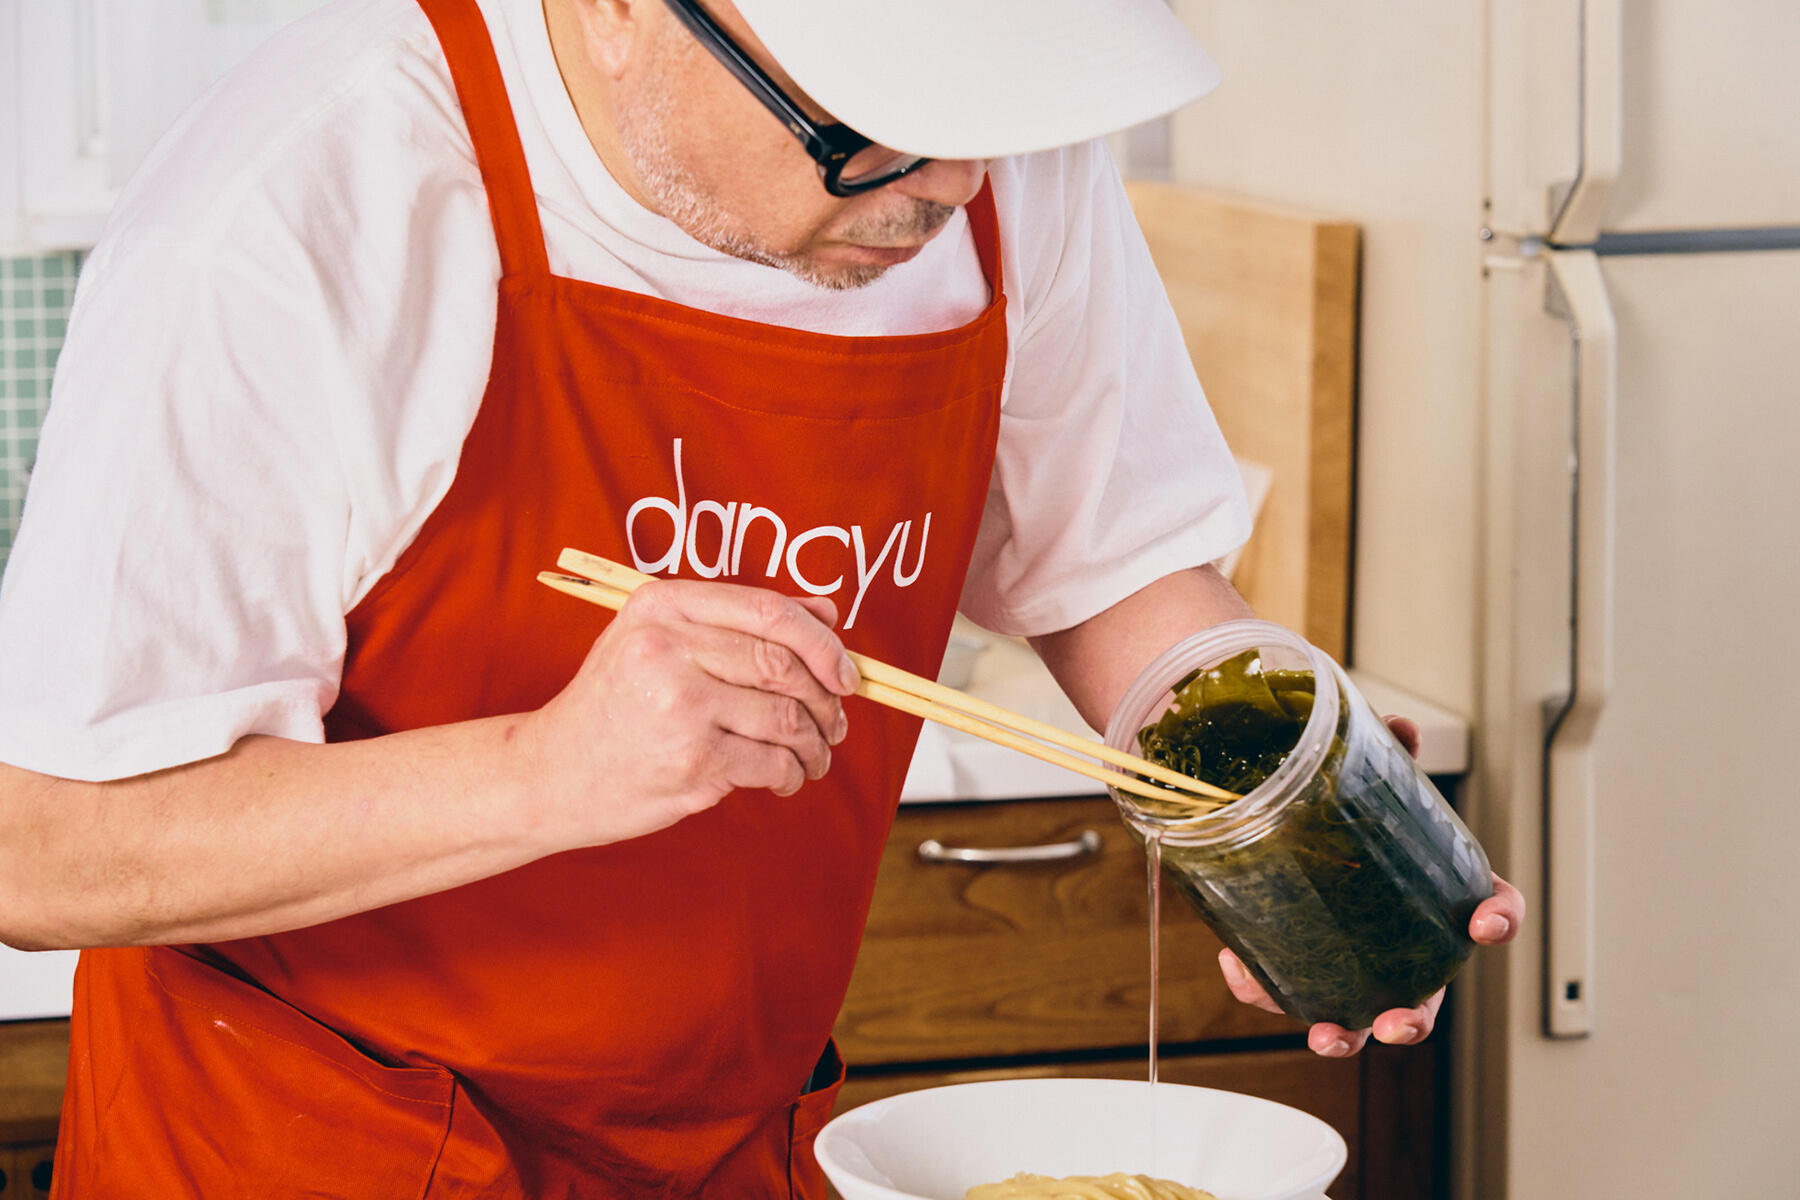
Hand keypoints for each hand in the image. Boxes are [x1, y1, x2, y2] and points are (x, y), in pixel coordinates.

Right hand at [520, 577, 858, 850]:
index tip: (844, 671)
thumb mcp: (660, 641)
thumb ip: (740, 621)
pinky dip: (792, 773)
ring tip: (814, 754)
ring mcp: (680, 707)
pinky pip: (772, 762)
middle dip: (827, 698)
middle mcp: (669, 648)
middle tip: (837, 721)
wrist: (550, 772)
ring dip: (815, 742)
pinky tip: (785, 777)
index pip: (769, 611)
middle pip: (785, 665)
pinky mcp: (691, 761)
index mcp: (663, 606)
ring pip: (787, 717)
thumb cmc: (614, 704)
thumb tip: (826, 611)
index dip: (823, 642)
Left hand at [1215, 715, 1525, 1056]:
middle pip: (1426, 994)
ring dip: (1346, 1034)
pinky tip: (1239, 965)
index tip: (1485, 924)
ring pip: (1359, 1015)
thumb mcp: (1363, 772)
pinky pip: (1285, 989)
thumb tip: (1399, 725)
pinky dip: (1263, 986)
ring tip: (1327, 1034)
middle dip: (1415, 1017)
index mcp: (1435, 890)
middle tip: (1396, 1022)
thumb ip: (1382, 750)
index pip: (1490, 907)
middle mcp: (1403, 939)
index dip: (1499, 919)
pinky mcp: (1300, 965)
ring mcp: (1354, 961)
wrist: (1281, 813)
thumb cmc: (1345, 807)